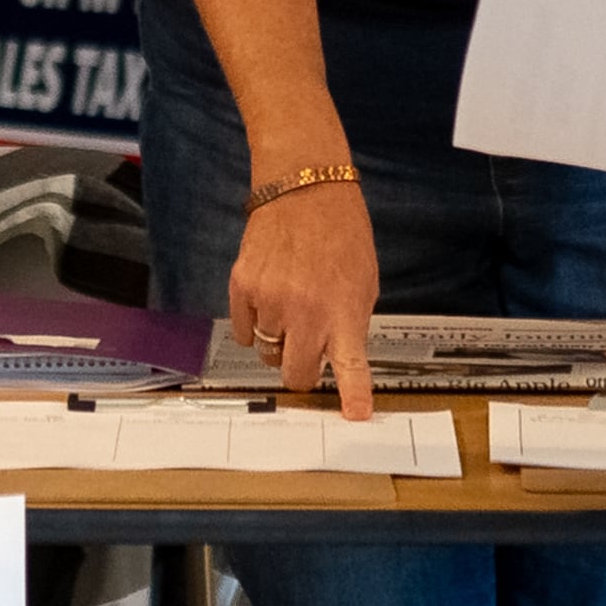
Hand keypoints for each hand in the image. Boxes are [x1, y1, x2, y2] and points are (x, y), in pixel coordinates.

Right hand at [230, 182, 378, 418]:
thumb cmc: (341, 233)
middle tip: (306, 353)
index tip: (355, 418)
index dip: (353, 397)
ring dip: (279, 340)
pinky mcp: (242, 287)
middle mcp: (306, 312)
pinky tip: (268, 296)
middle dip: (301, 371)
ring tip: (289, 306)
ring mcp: (270, 301)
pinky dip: (255, 323)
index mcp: (343, 310)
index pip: (351, 367)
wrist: (303, 187)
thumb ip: (351, 323)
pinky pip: (245, 332)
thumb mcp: (364, 281)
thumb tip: (338, 359)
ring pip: (268, 352)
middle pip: (296, 375)